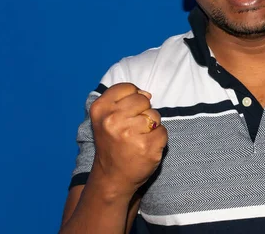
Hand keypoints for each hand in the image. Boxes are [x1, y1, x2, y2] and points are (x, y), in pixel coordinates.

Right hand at [89, 83, 167, 197]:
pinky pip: (163, 131)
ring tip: (138, 139)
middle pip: (144, 100)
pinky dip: (158, 139)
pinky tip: (145, 147)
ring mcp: (130, 134)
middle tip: (132, 129)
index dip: (132, 99)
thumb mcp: (105, 118)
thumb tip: (147, 95)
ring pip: (155, 116)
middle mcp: (112, 120)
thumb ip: (123, 100)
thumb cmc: (112, 144)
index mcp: (100, 109)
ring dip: (151, 127)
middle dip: (143, 112)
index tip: (125, 114)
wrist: (112, 177)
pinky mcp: (147, 147)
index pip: (128, 88)